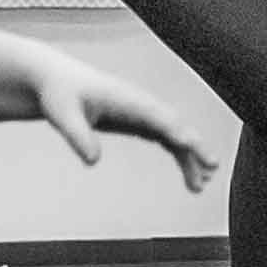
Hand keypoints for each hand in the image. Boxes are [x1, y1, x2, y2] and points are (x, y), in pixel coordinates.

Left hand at [37, 58, 218, 187]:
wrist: (55, 80)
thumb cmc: (58, 95)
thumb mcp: (62, 116)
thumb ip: (77, 137)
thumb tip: (92, 161)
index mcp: (125, 98)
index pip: (157, 116)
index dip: (176, 130)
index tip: (192, 145)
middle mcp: (140, 103)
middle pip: (175, 125)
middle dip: (194, 145)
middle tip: (212, 169)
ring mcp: (141, 112)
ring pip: (175, 133)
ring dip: (190, 157)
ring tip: (200, 186)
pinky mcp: (138, 120)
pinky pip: (166, 138)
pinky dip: (179, 154)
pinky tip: (189, 175)